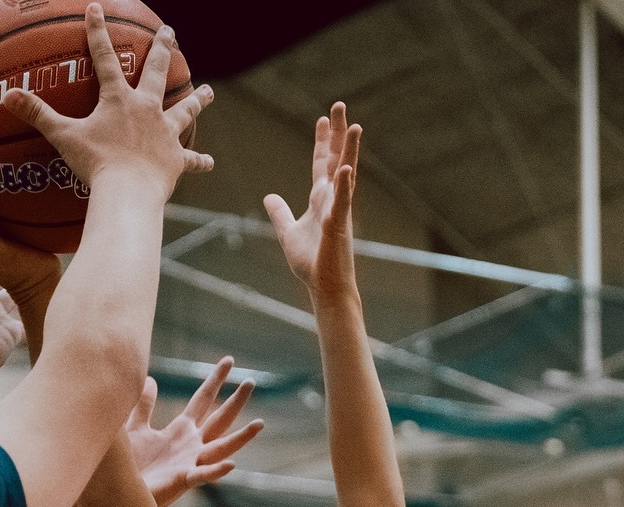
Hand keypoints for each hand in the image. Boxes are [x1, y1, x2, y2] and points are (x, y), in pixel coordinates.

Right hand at [2, 5, 212, 194]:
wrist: (129, 192)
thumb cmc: (96, 164)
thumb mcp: (63, 136)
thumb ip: (37, 114)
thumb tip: (6, 96)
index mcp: (119, 100)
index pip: (104, 58)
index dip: (97, 31)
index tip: (97, 7)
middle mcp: (147, 110)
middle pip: (157, 72)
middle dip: (163, 49)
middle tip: (170, 32)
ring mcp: (164, 133)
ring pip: (185, 110)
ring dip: (198, 100)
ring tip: (209, 91)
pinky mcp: (175, 159)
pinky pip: (190, 158)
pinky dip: (198, 160)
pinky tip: (208, 161)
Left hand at [126, 359, 261, 506]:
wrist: (120, 495)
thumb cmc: (129, 465)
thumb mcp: (135, 428)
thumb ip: (143, 405)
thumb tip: (148, 379)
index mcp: (181, 431)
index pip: (203, 400)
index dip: (215, 380)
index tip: (229, 360)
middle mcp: (191, 445)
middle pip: (219, 419)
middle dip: (235, 401)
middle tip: (251, 381)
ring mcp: (190, 463)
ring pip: (221, 448)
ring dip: (241, 438)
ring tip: (260, 424)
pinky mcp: (182, 481)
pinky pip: (203, 476)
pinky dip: (217, 471)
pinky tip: (232, 465)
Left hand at [263, 102, 360, 302]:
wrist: (324, 285)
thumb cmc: (310, 261)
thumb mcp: (287, 231)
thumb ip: (280, 212)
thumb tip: (269, 197)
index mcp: (320, 198)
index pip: (321, 163)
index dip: (322, 141)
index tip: (322, 119)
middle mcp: (332, 198)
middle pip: (336, 158)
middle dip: (337, 133)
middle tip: (338, 105)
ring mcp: (338, 210)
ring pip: (345, 173)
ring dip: (349, 150)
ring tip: (354, 126)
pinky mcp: (339, 225)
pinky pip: (342, 201)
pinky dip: (343, 185)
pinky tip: (345, 168)